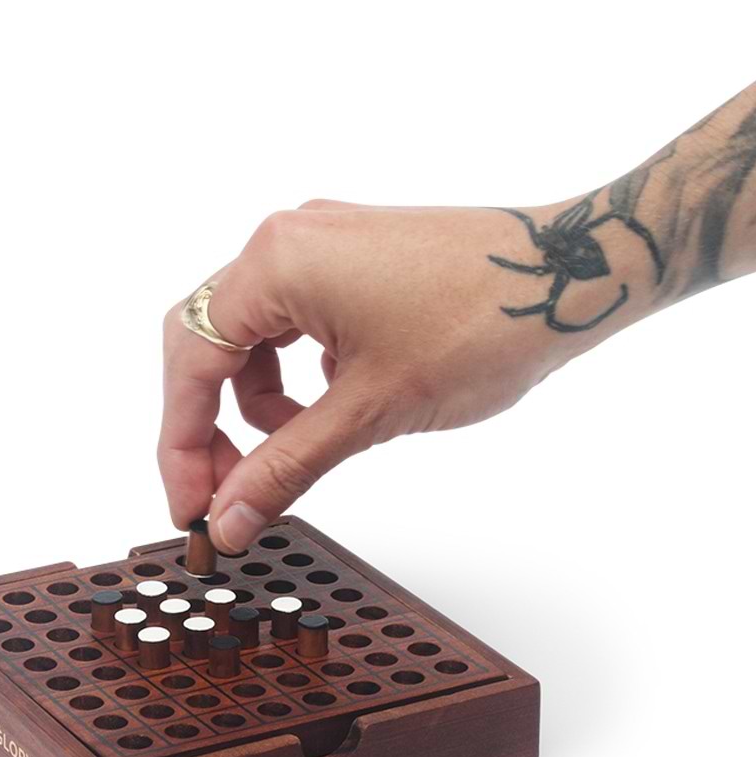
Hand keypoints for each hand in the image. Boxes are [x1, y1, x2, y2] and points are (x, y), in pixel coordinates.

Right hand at [158, 199, 602, 550]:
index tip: (192, 509)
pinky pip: (297, 318)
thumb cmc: (482, 327)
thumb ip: (285, 468)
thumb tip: (229, 518)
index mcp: (276, 262)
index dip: (182, 445)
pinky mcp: (358, 253)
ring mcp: (325, 240)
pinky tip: (337, 404)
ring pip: (254, 334)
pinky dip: (300, 371)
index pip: (191, 361)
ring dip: (260, 401)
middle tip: (227, 493)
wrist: (573, 275)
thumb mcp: (369, 413)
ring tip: (299, 449)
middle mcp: (288, 238)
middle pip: (210, 341)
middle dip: (211, 424)